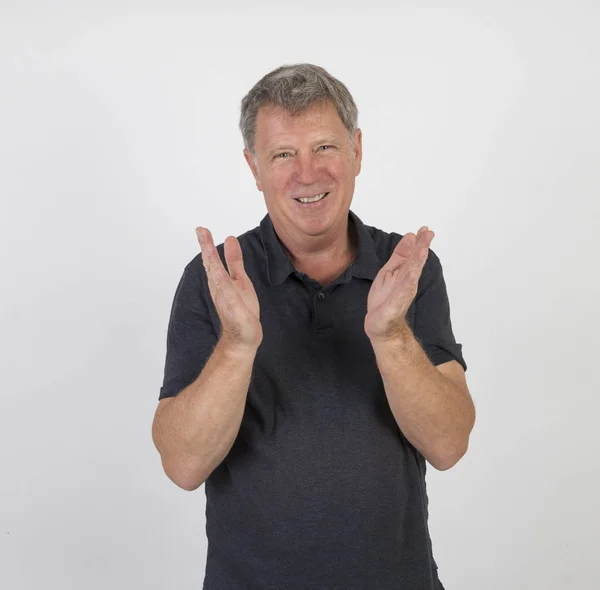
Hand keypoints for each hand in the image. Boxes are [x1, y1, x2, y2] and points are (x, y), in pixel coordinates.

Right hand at [196, 227, 261, 350]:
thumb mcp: (240, 279)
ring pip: (215, 272)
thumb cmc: (241, 309)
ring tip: (205, 240)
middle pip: (210, 263)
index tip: (202, 229)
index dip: (207, 244)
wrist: (243, 336)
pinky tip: (216, 267)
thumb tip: (230, 239)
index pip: (212, 259)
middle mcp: (218, 285)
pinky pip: (224, 287)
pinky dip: (220, 277)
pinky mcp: (231, 303)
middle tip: (200, 230)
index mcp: (220, 279)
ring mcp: (223, 294)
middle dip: (205, 246)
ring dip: (210, 256)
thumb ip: (234, 260)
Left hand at [364, 226, 434, 340]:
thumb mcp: (390, 271)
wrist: (381, 325)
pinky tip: (411, 274)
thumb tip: (410, 236)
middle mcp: (407, 282)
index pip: (413, 255)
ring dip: (417, 263)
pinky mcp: (395, 306)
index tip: (425, 229)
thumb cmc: (385, 298)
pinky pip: (402, 294)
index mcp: (404, 273)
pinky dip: (407, 284)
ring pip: (411, 276)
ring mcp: (402, 294)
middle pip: (415, 263)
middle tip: (428, 233)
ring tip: (422, 249)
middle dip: (421, 248)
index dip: (419, 242)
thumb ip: (400, 255)